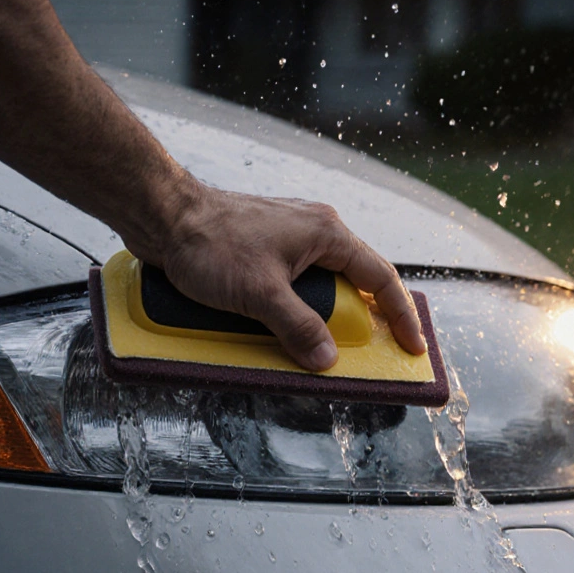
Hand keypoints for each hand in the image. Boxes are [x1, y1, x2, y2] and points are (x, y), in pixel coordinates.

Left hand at [144, 184, 426, 371]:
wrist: (161, 215)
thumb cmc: (209, 242)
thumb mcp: (259, 294)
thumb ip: (298, 327)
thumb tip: (326, 357)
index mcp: (327, 234)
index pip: (380, 279)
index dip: (400, 315)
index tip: (412, 345)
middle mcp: (315, 231)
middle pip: (353, 283)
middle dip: (357, 320)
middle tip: (361, 353)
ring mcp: (289, 238)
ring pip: (322, 284)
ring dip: (321, 315)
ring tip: (315, 344)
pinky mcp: (266, 249)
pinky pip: (295, 283)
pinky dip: (296, 307)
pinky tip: (282, 326)